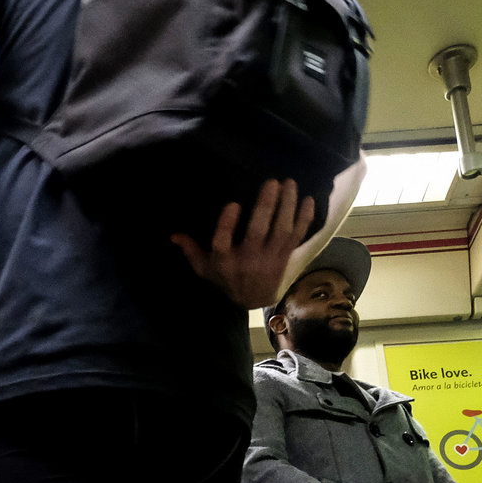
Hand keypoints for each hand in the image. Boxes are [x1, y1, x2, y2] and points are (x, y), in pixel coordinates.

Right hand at [172, 180, 315, 307]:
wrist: (253, 300)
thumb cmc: (226, 278)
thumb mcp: (204, 268)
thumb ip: (191, 250)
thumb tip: (173, 235)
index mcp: (224, 262)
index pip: (223, 243)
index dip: (227, 224)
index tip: (233, 204)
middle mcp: (248, 261)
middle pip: (258, 232)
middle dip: (266, 207)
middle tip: (272, 182)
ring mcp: (269, 260)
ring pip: (281, 232)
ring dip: (287, 207)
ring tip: (290, 184)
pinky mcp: (285, 258)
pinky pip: (297, 237)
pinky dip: (304, 219)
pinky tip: (308, 200)